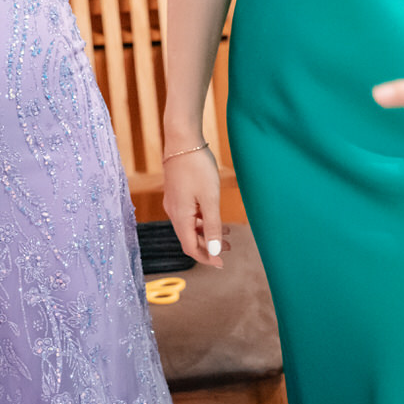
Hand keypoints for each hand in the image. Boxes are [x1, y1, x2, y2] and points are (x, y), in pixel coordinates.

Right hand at [161, 145, 224, 268]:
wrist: (182, 139)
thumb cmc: (197, 167)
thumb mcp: (210, 198)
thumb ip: (212, 226)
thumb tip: (215, 251)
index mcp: (180, 217)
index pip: (190, 247)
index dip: (206, 258)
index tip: (222, 264)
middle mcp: (173, 212)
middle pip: (189, 238)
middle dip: (208, 247)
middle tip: (229, 250)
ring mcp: (173, 202)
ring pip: (189, 226)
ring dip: (206, 233)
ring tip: (227, 233)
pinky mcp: (176, 192)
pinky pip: (188, 214)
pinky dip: (201, 220)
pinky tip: (214, 215)